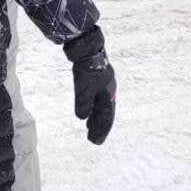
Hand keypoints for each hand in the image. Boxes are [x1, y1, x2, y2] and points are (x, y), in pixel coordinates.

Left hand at [64, 26, 115, 144]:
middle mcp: (108, 93)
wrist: (88, 48)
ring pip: (101, 108)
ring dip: (96, 119)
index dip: (101, 130)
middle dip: (99, 127)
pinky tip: (87, 114)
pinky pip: (96, 101)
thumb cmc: (88, 67)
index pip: (106, 117)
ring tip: (90, 129)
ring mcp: (102, 88)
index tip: (95, 141)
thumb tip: (82, 118)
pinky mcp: (96, 83)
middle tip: (93, 140)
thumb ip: (84, 102)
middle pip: (105, 114)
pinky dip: (92, 110)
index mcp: (108, 95)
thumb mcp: (84, 86)